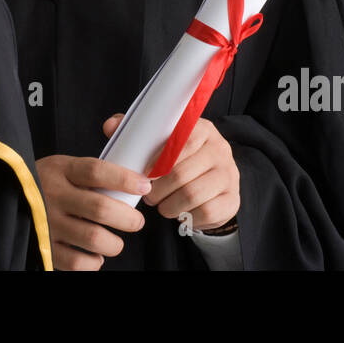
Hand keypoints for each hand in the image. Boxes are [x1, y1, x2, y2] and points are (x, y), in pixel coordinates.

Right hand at [35, 151, 150, 270]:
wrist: (6, 196)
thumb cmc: (46, 183)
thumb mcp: (63, 167)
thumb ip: (91, 174)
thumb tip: (135, 182)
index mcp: (60, 170)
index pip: (96, 171)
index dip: (124, 179)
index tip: (144, 186)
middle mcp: (53, 195)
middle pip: (100, 208)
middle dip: (128, 218)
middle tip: (136, 221)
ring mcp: (48, 223)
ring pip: (93, 238)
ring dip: (114, 243)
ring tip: (115, 241)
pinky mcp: (44, 246)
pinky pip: (77, 262)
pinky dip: (93, 262)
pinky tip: (95, 256)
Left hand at [117, 115, 238, 231]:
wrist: (210, 185)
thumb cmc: (179, 160)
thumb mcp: (162, 143)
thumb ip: (137, 133)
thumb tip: (110, 125)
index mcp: (202, 129)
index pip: (179, 142)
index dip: (156, 161)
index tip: (143, 173)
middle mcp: (220, 149)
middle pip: (182, 173)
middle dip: (158, 189)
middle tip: (148, 195)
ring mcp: (229, 175)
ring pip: (192, 194)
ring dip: (169, 205)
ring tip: (161, 206)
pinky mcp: (233, 199)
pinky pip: (207, 212)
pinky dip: (187, 217)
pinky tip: (179, 214)